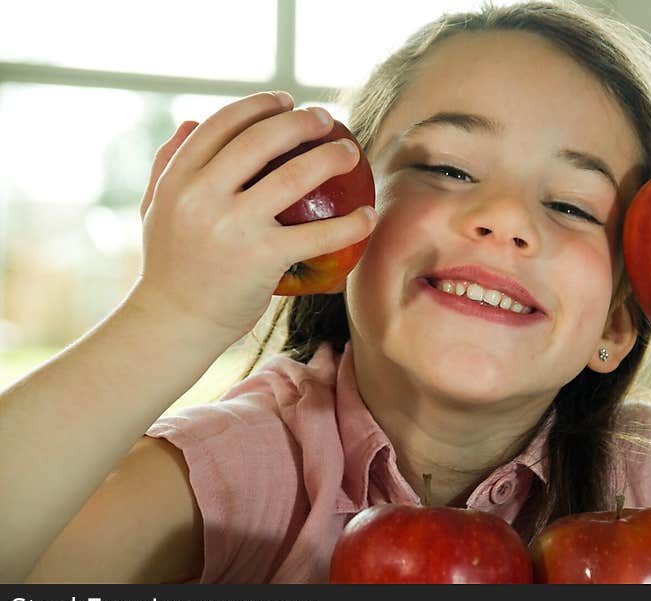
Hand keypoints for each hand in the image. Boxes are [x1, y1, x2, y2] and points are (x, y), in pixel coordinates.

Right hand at [131, 92, 375, 344]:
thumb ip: (167, 165)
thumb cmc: (170, 267)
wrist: (174, 323)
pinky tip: (367, 216)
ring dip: (331, 157)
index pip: (222, 124)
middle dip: (300, 121)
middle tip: (326, 119)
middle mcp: (202, 195)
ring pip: (293, 176)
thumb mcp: (157, 211)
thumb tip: (191, 121)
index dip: (258, 105)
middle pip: (261, 140)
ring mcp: (233, 226)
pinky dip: (349, 224)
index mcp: (178, 179)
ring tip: (351, 153)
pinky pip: (316, 236)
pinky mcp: (262, 258)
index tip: (285, 100)